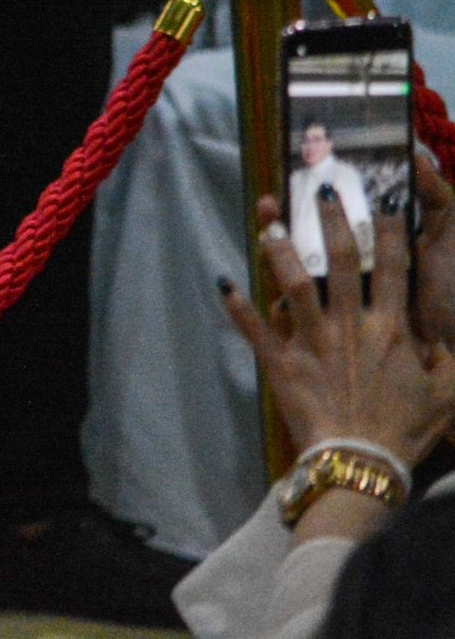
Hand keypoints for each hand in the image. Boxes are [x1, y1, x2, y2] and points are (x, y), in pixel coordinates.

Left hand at [223, 188, 454, 467]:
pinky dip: (237, 306)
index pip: (394, 270)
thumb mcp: (448, 395)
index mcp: (392, 330)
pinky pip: (256, 329)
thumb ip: (452, 359)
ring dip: (280, 251)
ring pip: (293, 284)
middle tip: (322, 189)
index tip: (384, 200)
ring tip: (268, 222)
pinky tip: (222, 282)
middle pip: (341, 263)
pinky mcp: (282, 362)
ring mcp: (312, 341)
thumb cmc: (405, 430)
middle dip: (331, 222)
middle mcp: (350, 325)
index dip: (390, 232)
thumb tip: (453, 335)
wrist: (361, 465)